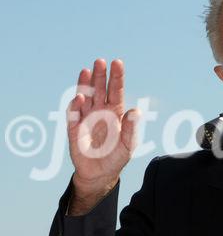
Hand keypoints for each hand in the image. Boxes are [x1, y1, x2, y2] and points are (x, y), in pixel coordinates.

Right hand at [66, 59, 139, 213]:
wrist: (99, 174)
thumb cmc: (116, 157)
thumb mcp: (128, 145)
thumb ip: (131, 128)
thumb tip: (136, 111)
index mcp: (115, 113)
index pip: (116, 91)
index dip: (117, 77)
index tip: (117, 63)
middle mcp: (100, 112)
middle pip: (100, 89)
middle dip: (100, 75)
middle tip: (100, 61)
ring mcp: (86, 119)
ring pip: (85, 97)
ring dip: (85, 84)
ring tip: (87, 70)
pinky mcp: (74, 129)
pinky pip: (74, 115)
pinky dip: (76, 105)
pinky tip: (80, 97)